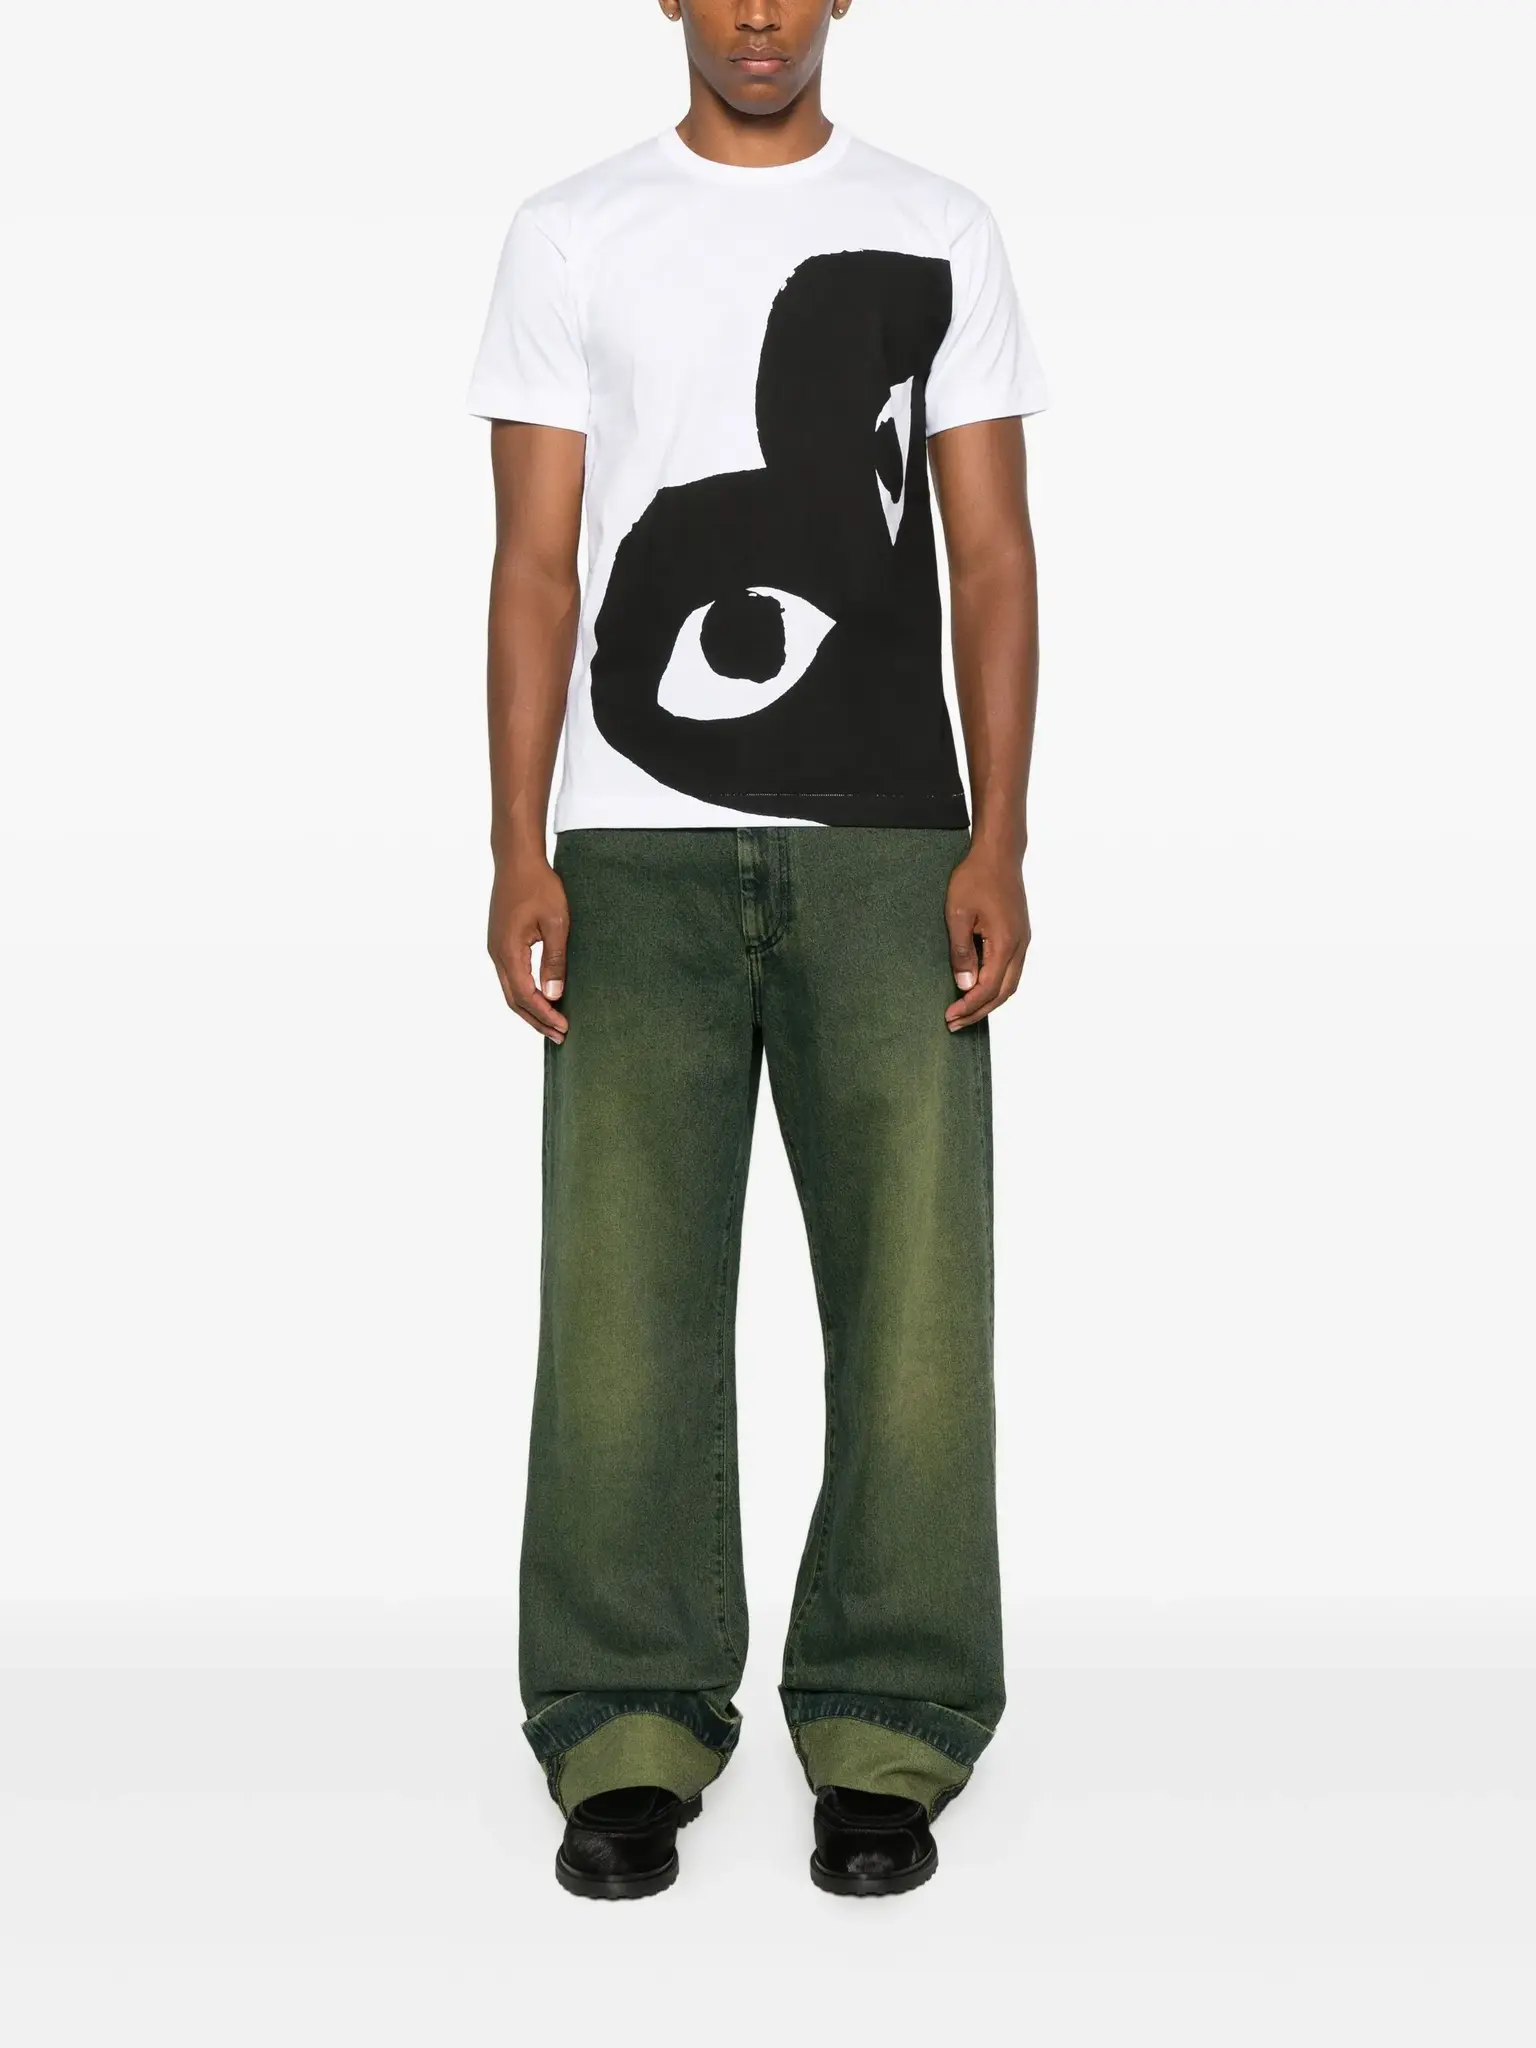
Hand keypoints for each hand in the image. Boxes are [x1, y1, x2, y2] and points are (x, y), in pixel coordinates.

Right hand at [489, 856, 569, 1043]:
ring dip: (530, 1009)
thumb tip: (555, 995)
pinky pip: (510, 977)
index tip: (563, 1027)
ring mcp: (496, 948)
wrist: (517, 860)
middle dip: (536, 1020)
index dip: (544, 1014)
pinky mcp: (500, 942)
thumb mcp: (556, 922)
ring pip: (510, 990)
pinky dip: (524, 993)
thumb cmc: (539, 886)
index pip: (526, 996)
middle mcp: (497, 954)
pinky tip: (539, 997)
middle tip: (559, 1036)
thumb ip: (555, 960)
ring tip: (551, 1023)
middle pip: (514, 1000)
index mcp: (509, 951)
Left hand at [944, 848, 1030, 1030]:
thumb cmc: (976, 878)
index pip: (988, 988)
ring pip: (1010, 983)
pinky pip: (1011, 970)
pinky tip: (979, 987)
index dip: (969, 1006)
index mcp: (1005, 944)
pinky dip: (996, 985)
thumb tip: (964, 985)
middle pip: (1003, 993)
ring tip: (965, 1011)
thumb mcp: (958, 915)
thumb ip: (961, 953)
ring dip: (989, 1000)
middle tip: (955, 1023)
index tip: (950, 1016)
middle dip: (979, 1011)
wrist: (999, 854)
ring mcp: (1022, 940)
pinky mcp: (1019, 934)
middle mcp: (1020, 946)